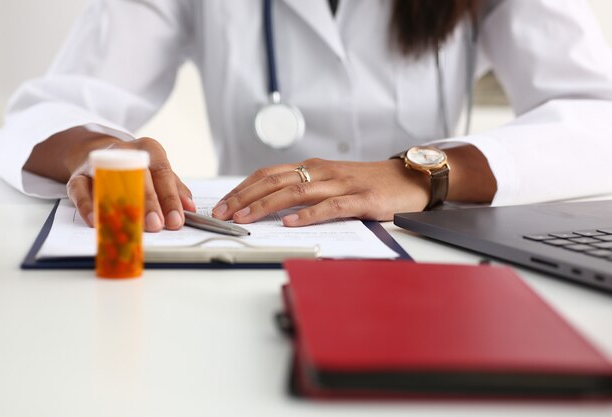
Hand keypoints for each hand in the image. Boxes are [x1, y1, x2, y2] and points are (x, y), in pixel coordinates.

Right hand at [66, 137, 195, 231]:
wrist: (99, 152)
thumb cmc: (137, 167)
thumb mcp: (159, 172)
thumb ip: (175, 188)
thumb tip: (190, 207)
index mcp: (149, 149)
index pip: (162, 173)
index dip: (170, 198)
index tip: (176, 220)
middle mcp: (124, 152)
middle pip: (138, 177)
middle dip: (148, 203)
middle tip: (156, 225)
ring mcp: (100, 162)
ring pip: (110, 183)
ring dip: (120, 207)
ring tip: (129, 227)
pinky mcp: (78, 176)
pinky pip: (81, 191)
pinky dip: (88, 207)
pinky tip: (96, 222)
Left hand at [211, 158, 429, 226]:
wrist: (410, 178)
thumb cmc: (369, 183)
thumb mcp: (332, 182)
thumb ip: (306, 190)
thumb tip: (271, 205)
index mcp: (313, 167)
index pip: (268, 174)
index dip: (242, 188)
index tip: (222, 203)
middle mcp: (322, 172)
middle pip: (274, 180)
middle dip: (244, 197)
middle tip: (222, 213)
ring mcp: (342, 184)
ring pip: (296, 191)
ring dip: (267, 205)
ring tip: (245, 218)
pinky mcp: (362, 199)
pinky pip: (330, 206)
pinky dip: (308, 215)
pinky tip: (290, 223)